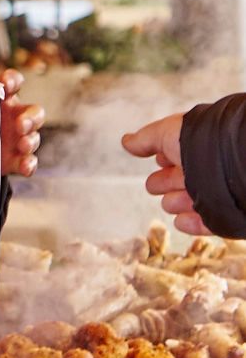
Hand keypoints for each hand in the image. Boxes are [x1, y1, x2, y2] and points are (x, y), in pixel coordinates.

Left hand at [0, 68, 43, 176]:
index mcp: (2, 98)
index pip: (14, 83)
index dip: (14, 81)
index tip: (6, 85)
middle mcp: (15, 115)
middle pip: (33, 112)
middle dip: (30, 118)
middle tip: (20, 125)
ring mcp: (19, 138)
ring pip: (34, 136)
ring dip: (31, 140)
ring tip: (23, 145)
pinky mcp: (17, 159)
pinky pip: (29, 161)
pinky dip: (28, 163)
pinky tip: (24, 166)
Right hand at [122, 114, 210, 234]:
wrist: (231, 162)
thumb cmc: (200, 141)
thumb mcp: (166, 133)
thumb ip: (146, 139)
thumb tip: (126, 141)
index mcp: (193, 149)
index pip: (174, 158)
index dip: (163, 160)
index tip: (160, 160)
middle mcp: (203, 170)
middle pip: (175, 181)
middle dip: (164, 183)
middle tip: (158, 184)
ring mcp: (212, 194)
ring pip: (183, 203)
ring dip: (175, 202)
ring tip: (175, 200)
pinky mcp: (220, 216)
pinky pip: (200, 224)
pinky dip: (188, 223)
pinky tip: (182, 220)